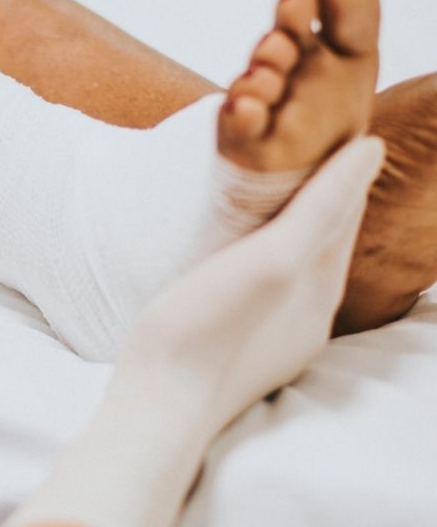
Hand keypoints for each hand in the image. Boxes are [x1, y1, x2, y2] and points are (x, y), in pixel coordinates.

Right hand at [107, 135, 384, 446]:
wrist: (155, 407)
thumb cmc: (204, 332)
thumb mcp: (270, 262)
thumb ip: (322, 210)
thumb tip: (370, 150)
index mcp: (320, 292)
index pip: (343, 210)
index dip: (337, 165)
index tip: (323, 119)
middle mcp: (306, 317)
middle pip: (320, 237)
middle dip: (313, 191)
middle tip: (290, 140)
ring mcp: (270, 336)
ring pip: (289, 264)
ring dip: (284, 223)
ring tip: (262, 185)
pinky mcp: (233, 346)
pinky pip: (259, 286)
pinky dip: (257, 254)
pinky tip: (232, 250)